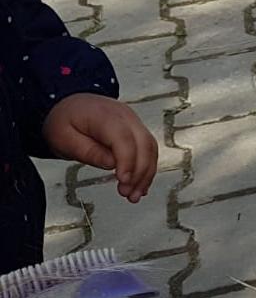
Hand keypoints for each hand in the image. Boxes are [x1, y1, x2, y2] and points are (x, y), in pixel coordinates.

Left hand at [42, 94, 156, 202]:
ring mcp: (134, 121)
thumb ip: (87, 151)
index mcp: (105, 116)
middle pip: (144, 144)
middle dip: (140, 172)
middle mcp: (126, 116)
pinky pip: (147, 148)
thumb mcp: (64, 138)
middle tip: (128, 195)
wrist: (69, 103)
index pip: (124, 139)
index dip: (127, 161)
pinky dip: (146, 166)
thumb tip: (112, 165)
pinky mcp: (136, 129)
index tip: (123, 182)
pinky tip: (140, 184)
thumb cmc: (64, 121)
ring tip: (135, 195)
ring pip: (150, 147)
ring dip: (146, 172)